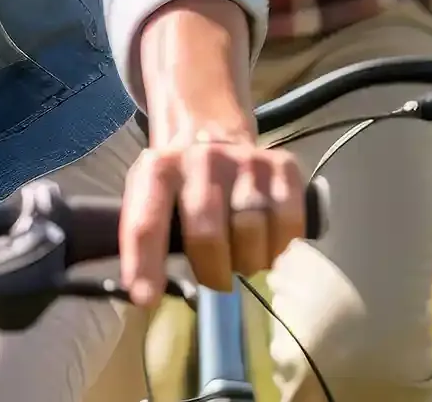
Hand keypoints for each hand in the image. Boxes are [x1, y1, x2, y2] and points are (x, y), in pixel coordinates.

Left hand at [118, 132, 306, 307]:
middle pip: (207, 235)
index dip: (144, 264)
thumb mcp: (149, 196)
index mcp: (157, 169)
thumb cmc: (179, 184)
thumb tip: (143, 294)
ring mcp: (244, 161)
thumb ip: (146, 236)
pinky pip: (288, 223)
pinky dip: (279, 248)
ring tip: (241, 262)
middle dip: (211, 271)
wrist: (213, 133)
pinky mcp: (282, 166)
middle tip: (215, 280)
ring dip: (247, 262)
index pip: (146, 224)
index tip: (146, 299)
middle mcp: (201, 159)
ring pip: (250, 231)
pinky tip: (268, 249)